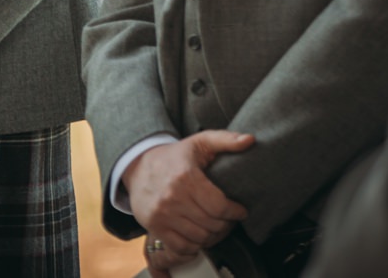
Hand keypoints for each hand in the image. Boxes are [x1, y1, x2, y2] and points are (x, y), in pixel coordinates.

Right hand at [122, 130, 253, 266]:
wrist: (137, 166)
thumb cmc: (174, 156)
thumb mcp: (199, 142)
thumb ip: (226, 140)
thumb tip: (250, 140)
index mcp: (186, 177)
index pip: (219, 207)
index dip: (235, 212)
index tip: (240, 210)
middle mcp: (172, 198)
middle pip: (211, 224)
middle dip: (225, 224)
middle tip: (228, 218)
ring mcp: (162, 214)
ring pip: (199, 238)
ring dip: (212, 235)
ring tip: (215, 225)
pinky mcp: (155, 227)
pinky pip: (182, 247)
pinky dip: (194, 245)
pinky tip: (197, 234)